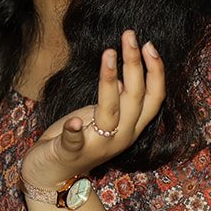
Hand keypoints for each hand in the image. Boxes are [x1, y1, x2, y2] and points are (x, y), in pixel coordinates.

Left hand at [21, 31, 165, 191]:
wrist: (53, 175)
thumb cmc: (81, 138)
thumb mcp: (105, 115)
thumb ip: (121, 97)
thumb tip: (131, 65)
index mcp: (131, 126)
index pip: (155, 98)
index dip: (156, 72)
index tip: (149, 45)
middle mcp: (121, 136)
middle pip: (136, 98)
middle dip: (135, 64)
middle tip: (129, 36)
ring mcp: (97, 146)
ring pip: (110, 112)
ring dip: (110, 81)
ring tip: (108, 53)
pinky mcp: (70, 153)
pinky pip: (75, 142)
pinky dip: (75, 132)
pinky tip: (74, 122)